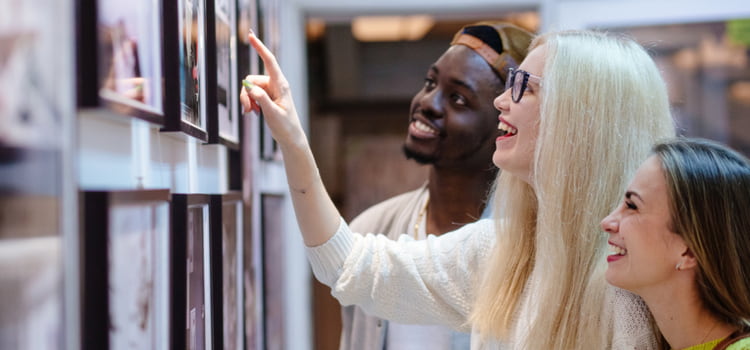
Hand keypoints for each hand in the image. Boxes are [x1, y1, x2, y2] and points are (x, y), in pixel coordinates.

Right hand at [239, 31, 304, 145]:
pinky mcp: (266, 96)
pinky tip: (253, 112)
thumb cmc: (286, 126)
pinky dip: (249, 102)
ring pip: (249, 87)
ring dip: (247, 99)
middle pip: (251, 79)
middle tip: (248, 109)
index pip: (269, 61)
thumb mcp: (273, 114)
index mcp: (281, 85)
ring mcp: (270, 90)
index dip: (260, 47)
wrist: (290, 136)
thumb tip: (250, 87)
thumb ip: (261, 99)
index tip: (251, 35)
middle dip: (245, 93)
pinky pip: (251, 94)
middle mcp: (275, 84)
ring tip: (251, 112)